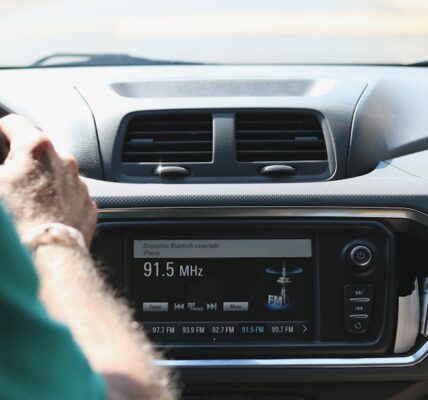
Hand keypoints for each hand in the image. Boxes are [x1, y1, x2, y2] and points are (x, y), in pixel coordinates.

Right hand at [0, 114, 96, 245]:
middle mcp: (64, 160)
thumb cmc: (16, 220)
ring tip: (28, 200)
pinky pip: (70, 193)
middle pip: (38, 150)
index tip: (0, 136)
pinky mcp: (87, 203)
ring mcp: (79, 182)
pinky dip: (58, 198)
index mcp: (36, 147)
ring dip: (43, 180)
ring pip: (56, 172)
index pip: (14, 123)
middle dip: (24, 160)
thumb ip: (0, 169)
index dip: (2, 130)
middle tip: (10, 179)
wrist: (50, 253)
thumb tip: (4, 170)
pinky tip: (44, 212)